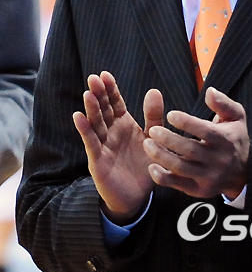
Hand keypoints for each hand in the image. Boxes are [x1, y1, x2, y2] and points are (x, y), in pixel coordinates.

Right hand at [73, 71, 163, 223]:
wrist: (137, 197)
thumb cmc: (144, 166)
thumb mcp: (152, 138)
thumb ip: (153, 116)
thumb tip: (154, 90)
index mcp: (124, 124)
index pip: (115, 103)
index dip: (110, 89)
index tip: (105, 74)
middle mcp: (111, 132)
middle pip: (103, 109)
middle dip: (98, 94)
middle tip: (93, 78)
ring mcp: (103, 145)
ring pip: (96, 123)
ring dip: (91, 108)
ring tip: (88, 93)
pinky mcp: (97, 160)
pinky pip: (91, 142)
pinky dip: (85, 130)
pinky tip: (78, 117)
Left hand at [143, 87, 248, 198]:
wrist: (241, 172)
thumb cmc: (234, 137)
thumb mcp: (236, 116)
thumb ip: (223, 102)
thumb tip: (209, 91)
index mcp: (226, 139)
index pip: (205, 131)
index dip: (187, 123)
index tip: (170, 114)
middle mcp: (218, 160)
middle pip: (191, 150)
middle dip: (169, 140)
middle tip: (152, 130)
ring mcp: (209, 177)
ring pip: (182, 168)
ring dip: (162, 156)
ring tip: (147, 144)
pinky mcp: (200, 190)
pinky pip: (179, 185)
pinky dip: (163, 178)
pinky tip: (151, 167)